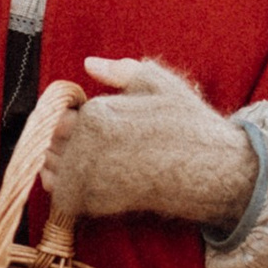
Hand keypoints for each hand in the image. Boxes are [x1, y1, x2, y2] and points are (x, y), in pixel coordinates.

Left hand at [45, 58, 256, 231]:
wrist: (215, 171)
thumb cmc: (190, 125)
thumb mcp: (160, 85)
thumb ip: (120, 71)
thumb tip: (89, 64)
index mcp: (98, 114)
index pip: (58, 116)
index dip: (68, 119)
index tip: (82, 122)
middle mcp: (88, 145)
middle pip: (52, 143)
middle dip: (62, 142)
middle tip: (88, 144)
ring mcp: (92, 177)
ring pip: (53, 170)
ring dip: (61, 166)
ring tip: (89, 162)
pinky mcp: (98, 204)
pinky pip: (64, 197)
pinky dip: (68, 190)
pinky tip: (88, 182)